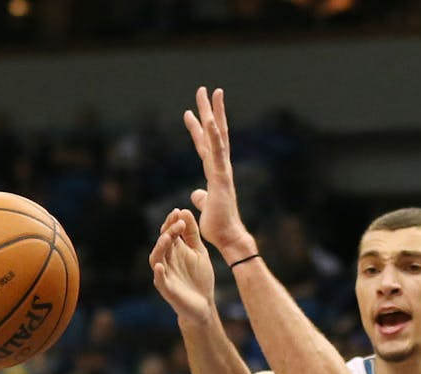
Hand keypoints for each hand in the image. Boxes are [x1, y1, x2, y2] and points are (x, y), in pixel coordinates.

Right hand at [150, 209, 216, 324]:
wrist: (204, 304)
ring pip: (156, 258)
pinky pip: (159, 280)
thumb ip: (192, 234)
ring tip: (167, 237)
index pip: (169, 232)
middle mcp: (166, 261)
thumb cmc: (199, 277)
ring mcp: (165, 275)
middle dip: (169, 231)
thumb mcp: (199, 252)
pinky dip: (158, 273)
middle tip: (178, 222)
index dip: (172, 222)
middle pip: (162, 243)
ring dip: (160, 247)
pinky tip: (159, 266)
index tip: (179, 212)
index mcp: (174, 251)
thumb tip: (184, 211)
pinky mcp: (167, 289)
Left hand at [183, 86, 255, 259]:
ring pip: (218, 136)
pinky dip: (215, 136)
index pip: (205, 144)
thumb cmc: (218, 226)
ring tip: (211, 93)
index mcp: (215, 172)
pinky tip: (211, 121)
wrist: (228, 238)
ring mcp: (222, 170)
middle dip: (209, 110)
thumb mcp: (205, 207)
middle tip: (205, 89)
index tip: (192, 112)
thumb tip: (197, 193)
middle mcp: (221, 167)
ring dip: (214, 113)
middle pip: (214, 132)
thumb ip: (202, 197)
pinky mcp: (222, 178)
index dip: (199, 128)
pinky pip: (218, 153)